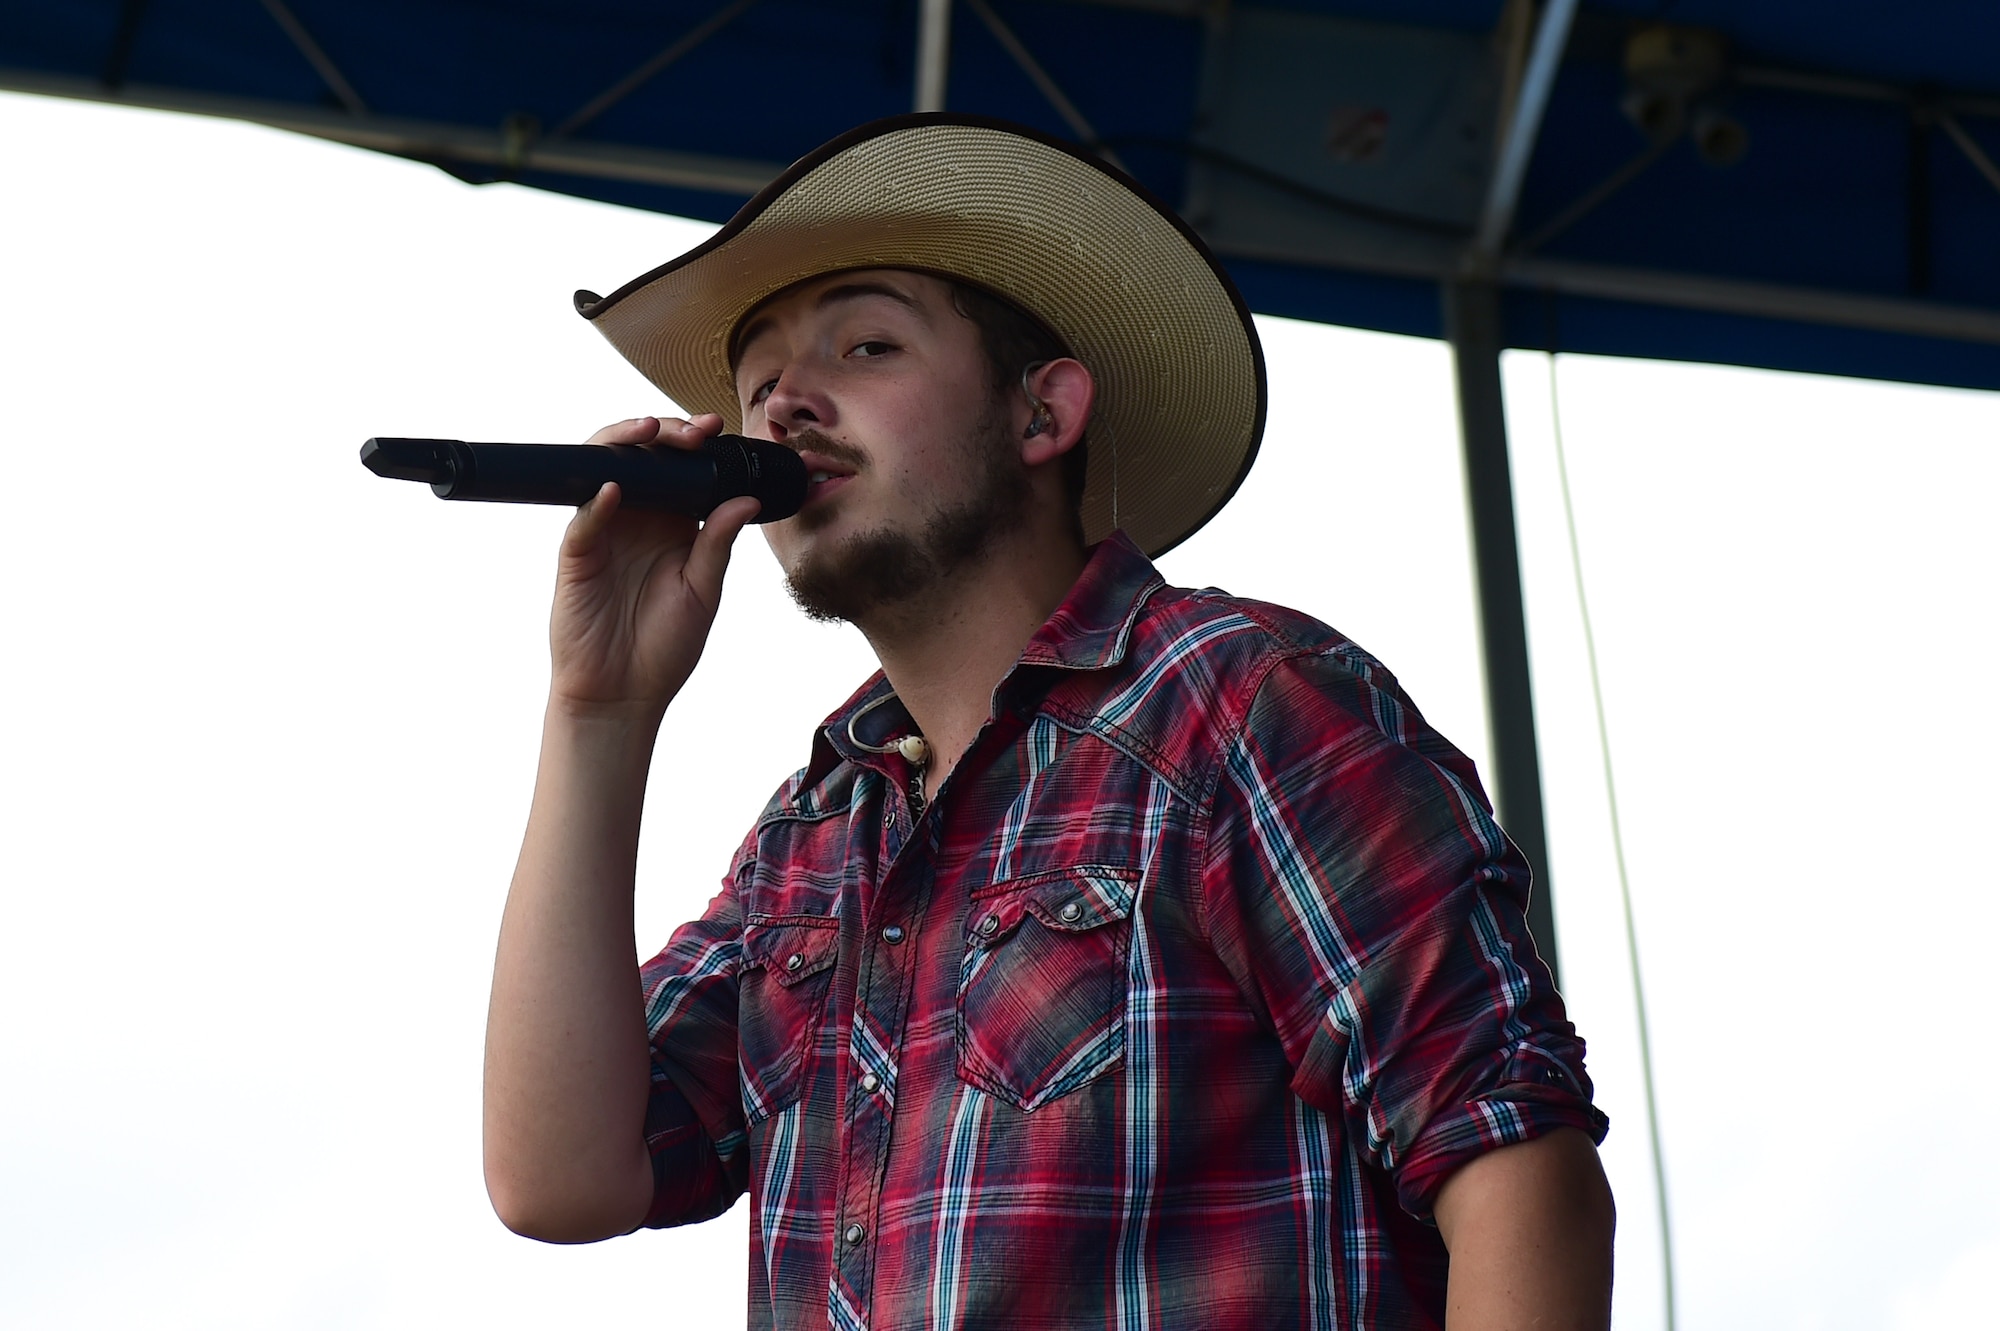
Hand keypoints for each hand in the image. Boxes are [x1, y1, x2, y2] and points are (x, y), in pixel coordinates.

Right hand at [545, 414, 760, 722]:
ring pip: (604, 469)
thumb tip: (746, 498)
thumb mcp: (702, 592)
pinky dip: (596, 500)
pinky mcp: (577, 554)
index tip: (717, 429)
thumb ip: (717, 544)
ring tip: (648, 432)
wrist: (623, 693)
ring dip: (624, 445)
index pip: (680, 467)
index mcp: (672, 524)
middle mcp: (637, 519)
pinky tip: (616, 489)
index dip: (694, 444)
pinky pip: (583, 519)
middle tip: (693, 430)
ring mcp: (603, 531)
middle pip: (642, 457)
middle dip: (665, 433)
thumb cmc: (663, 646)